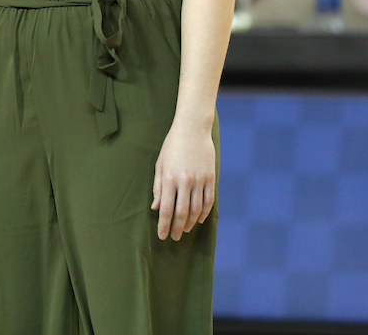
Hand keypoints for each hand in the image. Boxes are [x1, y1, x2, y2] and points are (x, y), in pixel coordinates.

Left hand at [152, 119, 215, 240]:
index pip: (166, 209)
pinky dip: (204, 213)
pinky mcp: (211, 178)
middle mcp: (185, 182)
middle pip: (182, 213)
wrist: (193, 130)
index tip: (162, 236)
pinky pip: (208, 201)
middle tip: (174, 237)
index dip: (164, 225)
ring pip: (196, 210)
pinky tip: (198, 219)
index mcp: (170, 179)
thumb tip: (156, 208)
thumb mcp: (160, 164)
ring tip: (184, 230)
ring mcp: (200, 180)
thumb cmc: (172, 146)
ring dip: (190, 223)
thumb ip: (158, 187)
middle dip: (177, 228)